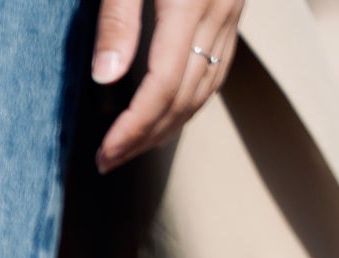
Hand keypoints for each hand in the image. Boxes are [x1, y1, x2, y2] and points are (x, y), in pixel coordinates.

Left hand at [92, 0, 242, 172]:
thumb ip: (118, 19)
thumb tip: (105, 77)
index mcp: (189, 4)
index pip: (163, 85)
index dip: (134, 126)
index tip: (106, 152)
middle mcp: (217, 14)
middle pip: (184, 96)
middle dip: (145, 137)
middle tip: (110, 160)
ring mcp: (230, 14)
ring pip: (204, 89)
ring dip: (169, 126)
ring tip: (134, 147)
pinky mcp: (232, 10)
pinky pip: (217, 69)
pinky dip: (192, 101)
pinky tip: (170, 117)